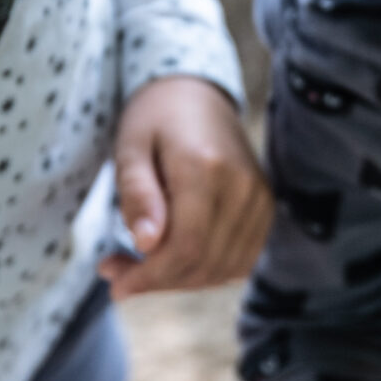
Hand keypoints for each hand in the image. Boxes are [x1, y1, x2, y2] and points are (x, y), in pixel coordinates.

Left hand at [100, 76, 271, 298]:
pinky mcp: (264, 209)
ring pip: (223, 270)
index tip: (116, 285)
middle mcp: (242, 187)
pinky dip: (205, 272)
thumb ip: (138, 195)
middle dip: (157, 281)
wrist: (197, 96)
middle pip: (204, 264)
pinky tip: (176, 259)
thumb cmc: (155, 120)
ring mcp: (259, 199)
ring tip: (142, 266)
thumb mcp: (131, 148)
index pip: (186, 246)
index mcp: (206, 168)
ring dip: (179, 281)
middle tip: (117, 273)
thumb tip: (146, 244)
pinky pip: (239, 262)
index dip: (150, 276)